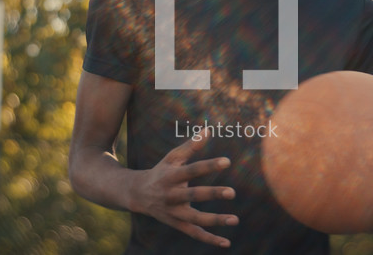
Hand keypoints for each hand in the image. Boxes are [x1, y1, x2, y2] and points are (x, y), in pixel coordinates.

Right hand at [130, 130, 238, 247]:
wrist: (137, 194)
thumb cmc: (161, 171)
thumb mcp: (172, 157)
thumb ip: (191, 146)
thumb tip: (208, 129)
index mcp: (171, 176)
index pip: (192, 170)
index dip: (209, 166)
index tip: (227, 161)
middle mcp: (171, 195)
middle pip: (193, 195)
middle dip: (212, 194)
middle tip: (232, 192)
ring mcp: (173, 212)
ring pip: (195, 218)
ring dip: (215, 220)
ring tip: (235, 219)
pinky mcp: (176, 224)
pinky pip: (194, 233)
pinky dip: (209, 239)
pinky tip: (226, 243)